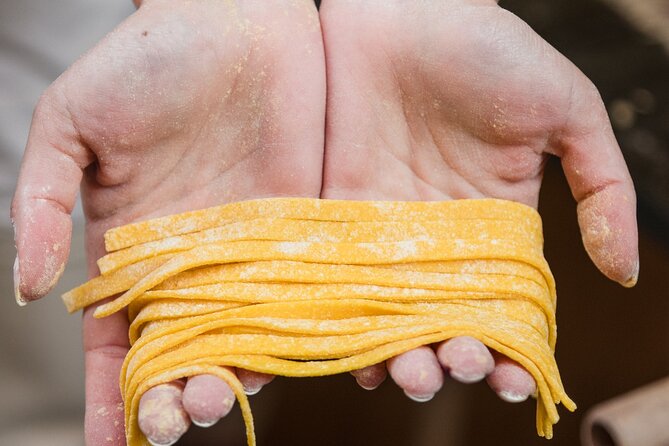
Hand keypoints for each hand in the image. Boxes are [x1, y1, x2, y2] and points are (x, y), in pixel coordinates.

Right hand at [11, 0, 324, 443]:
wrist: (234, 19)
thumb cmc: (147, 61)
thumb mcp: (71, 124)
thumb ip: (40, 201)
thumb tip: (25, 286)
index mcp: (134, 247)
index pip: (119, 337)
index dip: (112, 392)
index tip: (110, 441)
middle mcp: (195, 261)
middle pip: (184, 350)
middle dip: (174, 397)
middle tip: (173, 424)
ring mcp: (251, 250)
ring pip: (244, 334)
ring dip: (230, 379)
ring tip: (216, 406)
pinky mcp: (302, 229)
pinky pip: (301, 293)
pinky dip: (296, 334)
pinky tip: (286, 366)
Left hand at [319, 0, 636, 401]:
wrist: (404, 7)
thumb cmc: (487, 49)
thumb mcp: (565, 110)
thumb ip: (601, 186)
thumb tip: (623, 271)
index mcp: (494, 224)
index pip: (503, 304)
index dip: (509, 348)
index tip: (511, 379)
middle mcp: (437, 239)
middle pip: (442, 321)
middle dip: (449, 360)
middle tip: (450, 370)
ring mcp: (383, 232)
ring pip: (390, 315)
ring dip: (397, 356)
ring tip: (408, 374)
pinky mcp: (335, 215)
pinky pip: (337, 282)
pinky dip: (344, 323)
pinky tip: (354, 353)